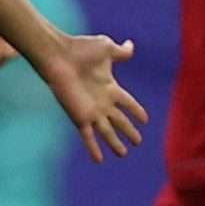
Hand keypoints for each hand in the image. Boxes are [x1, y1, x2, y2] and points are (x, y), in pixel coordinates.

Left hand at [37, 33, 145, 159]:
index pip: (128, 103)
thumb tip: (130, 46)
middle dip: (129, 131)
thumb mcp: (106, 48)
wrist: (59, 57)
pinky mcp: (80, 117)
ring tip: (123, 154)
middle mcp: (102, 102)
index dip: (137, 111)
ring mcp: (91, 111)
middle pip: (119, 120)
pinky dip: (94, 149)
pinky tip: (99, 160)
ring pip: (107, 132)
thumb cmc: (81, 50)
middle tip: (138, 141)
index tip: (146, 119)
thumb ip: (121, 52)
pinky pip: (88, 137)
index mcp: (109, 86)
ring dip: (115, 143)